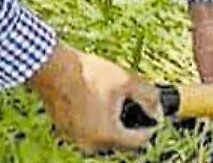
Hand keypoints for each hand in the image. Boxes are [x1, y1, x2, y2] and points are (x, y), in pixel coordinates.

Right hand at [27, 42, 161, 152]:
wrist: (54, 68)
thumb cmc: (89, 74)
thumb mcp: (126, 81)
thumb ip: (149, 96)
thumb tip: (159, 110)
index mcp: (107, 135)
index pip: (138, 142)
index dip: (149, 127)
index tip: (152, 114)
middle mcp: (90, 144)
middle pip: (121, 142)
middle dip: (130, 125)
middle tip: (133, 105)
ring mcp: (75, 139)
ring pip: (104, 138)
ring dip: (112, 124)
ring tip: (114, 101)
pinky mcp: (65, 131)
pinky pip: (88, 132)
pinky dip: (95, 122)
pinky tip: (97, 102)